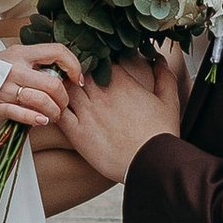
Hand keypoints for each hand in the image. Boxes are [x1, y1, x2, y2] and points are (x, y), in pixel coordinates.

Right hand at [0, 43, 81, 135]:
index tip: (77, 79)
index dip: (73, 66)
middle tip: (63, 104)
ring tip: (54, 115)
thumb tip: (65, 72)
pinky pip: (24, 114)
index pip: (57, 51)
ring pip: (42, 101)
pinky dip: (38, 119)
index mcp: (20, 53)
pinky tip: (43, 120)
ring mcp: (4, 88)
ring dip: (54, 112)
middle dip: (64, 98)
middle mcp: (13, 68)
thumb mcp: (12, 59)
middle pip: (53, 83)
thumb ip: (34, 63)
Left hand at [57, 48, 186, 184]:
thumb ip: (164, 76)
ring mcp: (87, 112)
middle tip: (76, 79)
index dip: (98, 61)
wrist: (152, 163)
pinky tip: (55, 111)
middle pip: (78, 71)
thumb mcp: (169, 101)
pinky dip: (53, 108)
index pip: (101, 59)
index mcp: (121, 82)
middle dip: (76, 73)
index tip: (98, 68)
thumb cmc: (161, 134)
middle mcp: (101, 93)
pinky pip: (57, 113)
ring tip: (64, 93)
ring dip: (63, 89)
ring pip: (64, 89)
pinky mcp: (77, 133)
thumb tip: (159, 59)